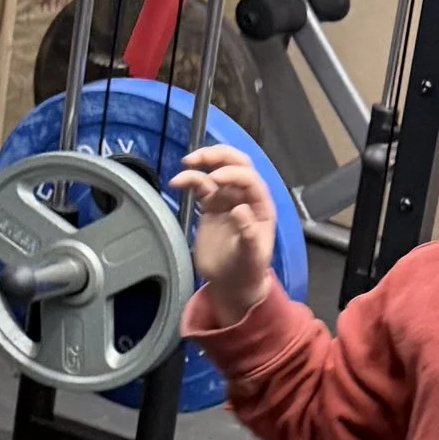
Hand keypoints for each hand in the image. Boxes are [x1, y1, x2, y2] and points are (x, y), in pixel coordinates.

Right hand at [173, 139, 275, 326]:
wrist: (232, 283)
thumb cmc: (247, 270)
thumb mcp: (251, 256)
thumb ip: (248, 234)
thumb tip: (239, 210)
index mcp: (262, 205)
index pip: (249, 178)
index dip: (232, 174)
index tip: (214, 179)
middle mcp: (246, 197)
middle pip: (236, 164)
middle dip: (219, 156)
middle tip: (198, 158)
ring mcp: (227, 199)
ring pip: (217, 170)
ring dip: (203, 161)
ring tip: (186, 163)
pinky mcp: (210, 206)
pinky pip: (200, 186)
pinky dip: (189, 180)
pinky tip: (176, 183)